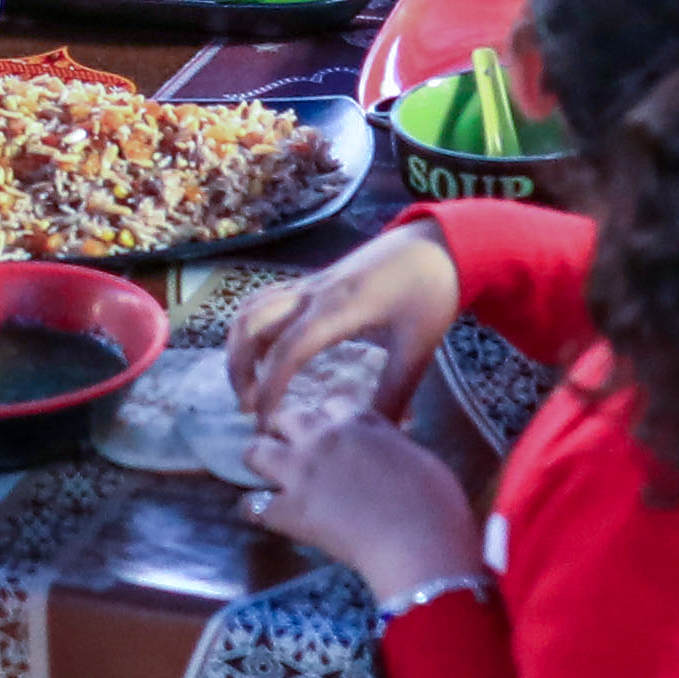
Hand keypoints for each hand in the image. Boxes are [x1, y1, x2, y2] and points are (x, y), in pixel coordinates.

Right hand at [224, 219, 460, 423]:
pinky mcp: (313, 280)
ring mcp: (310, 283)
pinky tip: (261, 351)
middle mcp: (314, 293)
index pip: (287, 351)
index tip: (264, 421)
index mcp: (338, 309)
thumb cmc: (431, 292)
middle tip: (247, 406)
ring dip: (239, 345)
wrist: (439, 243)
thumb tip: (380, 434)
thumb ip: (396, 393)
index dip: (269, 388)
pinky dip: (251, 326)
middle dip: (239, 367)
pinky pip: (266, 299)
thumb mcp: (418, 347)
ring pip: (252, 308)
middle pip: (252, 325)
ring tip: (247, 383)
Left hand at [241, 410, 484, 606]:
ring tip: (265, 473)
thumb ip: (392, 444)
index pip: (332, 402)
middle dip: (287, 429)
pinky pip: (253, 505)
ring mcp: (302, 473)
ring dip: (260, 459)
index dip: (329, 417)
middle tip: (294, 447)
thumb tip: (386, 445)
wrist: (419, 542)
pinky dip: (254, 510)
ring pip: (256, 451)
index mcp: (359, 421)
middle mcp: (324, 438)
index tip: (332, 429)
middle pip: (288, 416)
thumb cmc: (436, 502)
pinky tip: (260, 514)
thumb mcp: (420, 456)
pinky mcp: (290, 510)